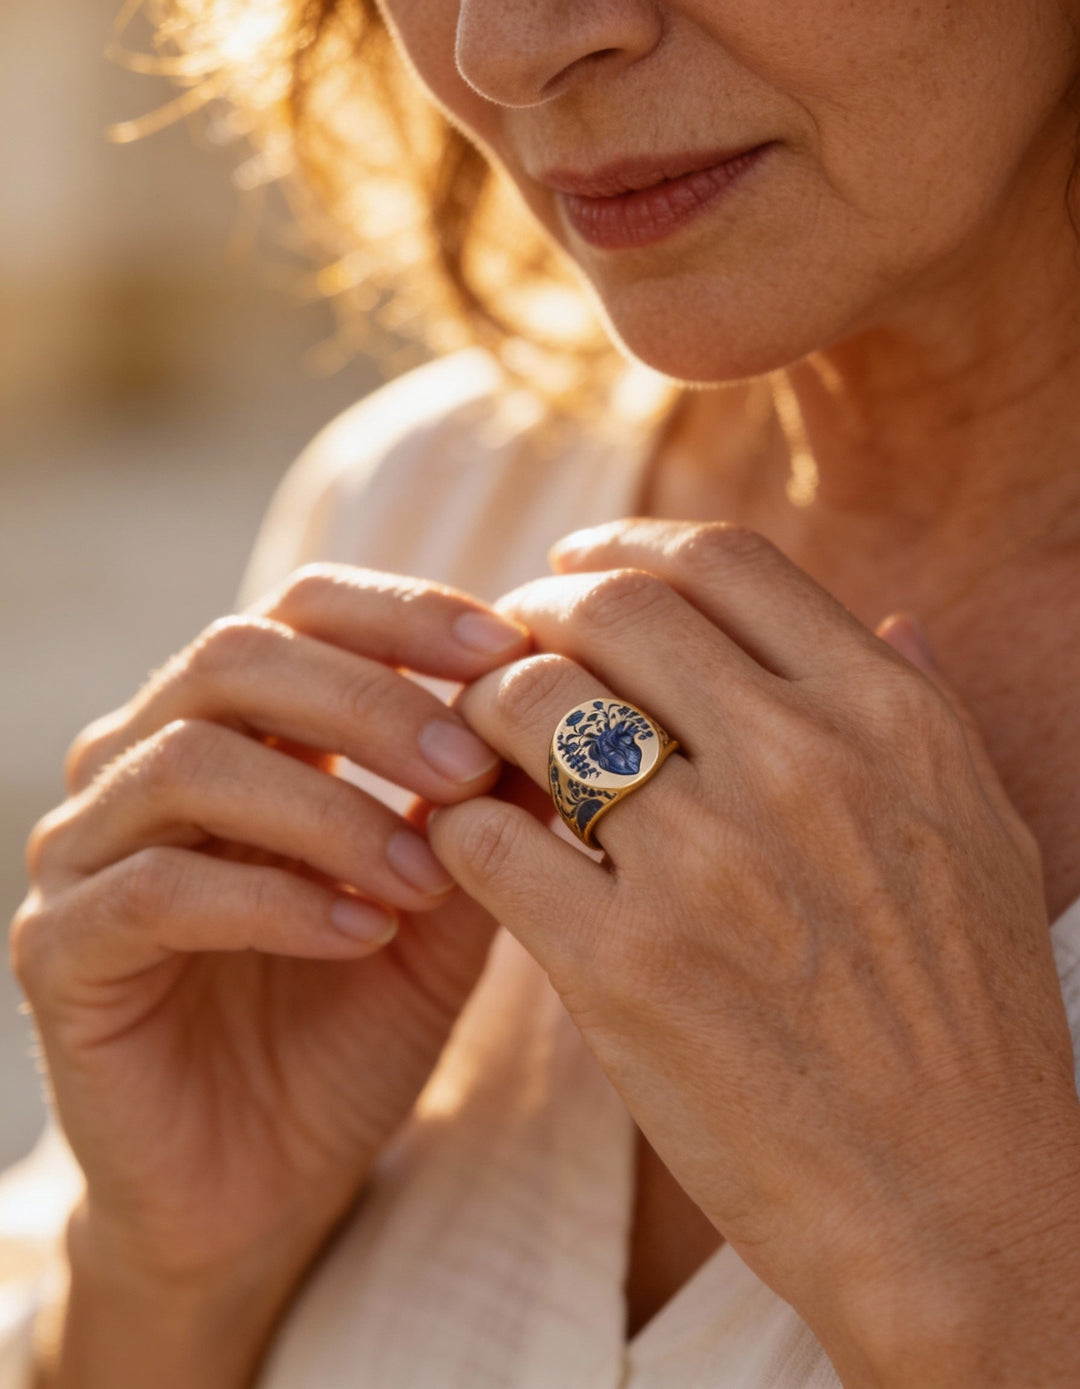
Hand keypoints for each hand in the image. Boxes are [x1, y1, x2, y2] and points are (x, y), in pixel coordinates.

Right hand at [10, 563, 529, 1327]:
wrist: (266, 1184)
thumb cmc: (353, 1023)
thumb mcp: (441, 902)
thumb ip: (481, 808)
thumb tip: (556, 699)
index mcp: (236, 727)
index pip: (300, 609)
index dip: (403, 611)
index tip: (510, 648)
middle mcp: (143, 760)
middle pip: (235, 656)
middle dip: (370, 700)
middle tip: (470, 766)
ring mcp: (87, 850)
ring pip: (188, 762)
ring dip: (328, 808)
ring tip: (424, 873)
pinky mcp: (58, 950)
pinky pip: (153, 891)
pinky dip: (272, 900)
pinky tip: (360, 935)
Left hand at [427, 519, 1079, 1385]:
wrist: (961, 1206)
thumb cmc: (973, 1022)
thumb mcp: (985, 834)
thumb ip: (930, 707)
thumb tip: (890, 617)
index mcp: (884, 718)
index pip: (718, 563)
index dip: (624, 548)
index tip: (576, 570)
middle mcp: (798, 764)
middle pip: (610, 611)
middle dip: (536, 610)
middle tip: (506, 647)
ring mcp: (706, 862)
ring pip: (531, 706)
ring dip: (481, 706)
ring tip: (474, 738)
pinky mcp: (624, 966)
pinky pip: (491, 837)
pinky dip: (460, 819)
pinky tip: (469, 837)